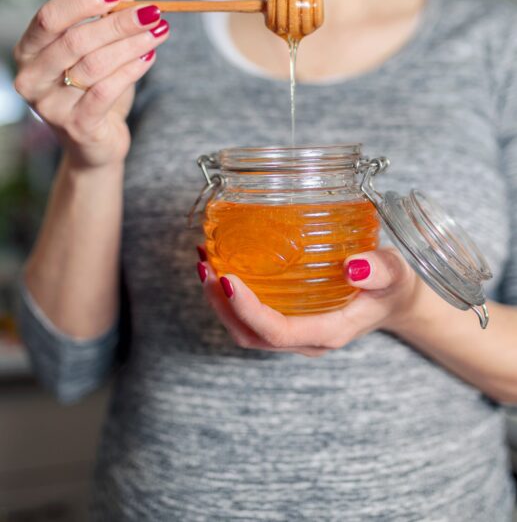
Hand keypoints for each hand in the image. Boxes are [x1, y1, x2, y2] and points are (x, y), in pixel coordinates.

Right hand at [13, 0, 170, 168]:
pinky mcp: (77, 126)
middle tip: (152, 13)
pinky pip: (106, 91)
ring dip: (131, 45)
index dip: (84, 1)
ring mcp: (51, 106)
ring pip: (95, 65)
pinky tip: (150, 58)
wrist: (94, 146)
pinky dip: (131, 71)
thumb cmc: (92, 95)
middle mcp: (32, 79)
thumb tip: (128, 1)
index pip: (50, 17)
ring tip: (159, 32)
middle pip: (76, 40)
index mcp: (28, 53)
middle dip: (119, 23)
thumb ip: (102, 30)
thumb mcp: (92, 57)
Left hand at [197, 248, 420, 355]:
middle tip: (206, 266)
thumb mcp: (395, 274)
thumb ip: (379, 271)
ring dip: (220, 301)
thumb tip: (352, 267)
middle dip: (221, 305)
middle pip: (251, 335)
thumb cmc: (393, 287)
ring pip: (245, 330)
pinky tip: (223, 265)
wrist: (395, 301)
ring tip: (205, 263)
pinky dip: (231, 296)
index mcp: (328, 333)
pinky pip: (252, 316)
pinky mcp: (289, 320)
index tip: (227, 279)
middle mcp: (305, 340)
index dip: (247, 310)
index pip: (277, 332)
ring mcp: (295, 333)